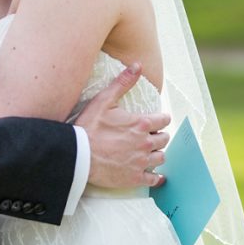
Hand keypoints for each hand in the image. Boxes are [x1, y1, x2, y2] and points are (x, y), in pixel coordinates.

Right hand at [75, 63, 169, 188]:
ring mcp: (141, 162)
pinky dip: (156, 177)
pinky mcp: (135, 177)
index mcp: (141, 124)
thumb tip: (138, 65)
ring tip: (150, 151)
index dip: (161, 118)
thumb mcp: (104, 99)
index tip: (158, 119)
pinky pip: (154, 179)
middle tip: (152, 135)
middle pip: (164, 139)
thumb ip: (123, 82)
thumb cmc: (89, 127)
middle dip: (159, 135)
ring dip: (157, 153)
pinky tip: (154, 175)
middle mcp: (145, 143)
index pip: (164, 120)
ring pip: (161, 158)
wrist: (78, 155)